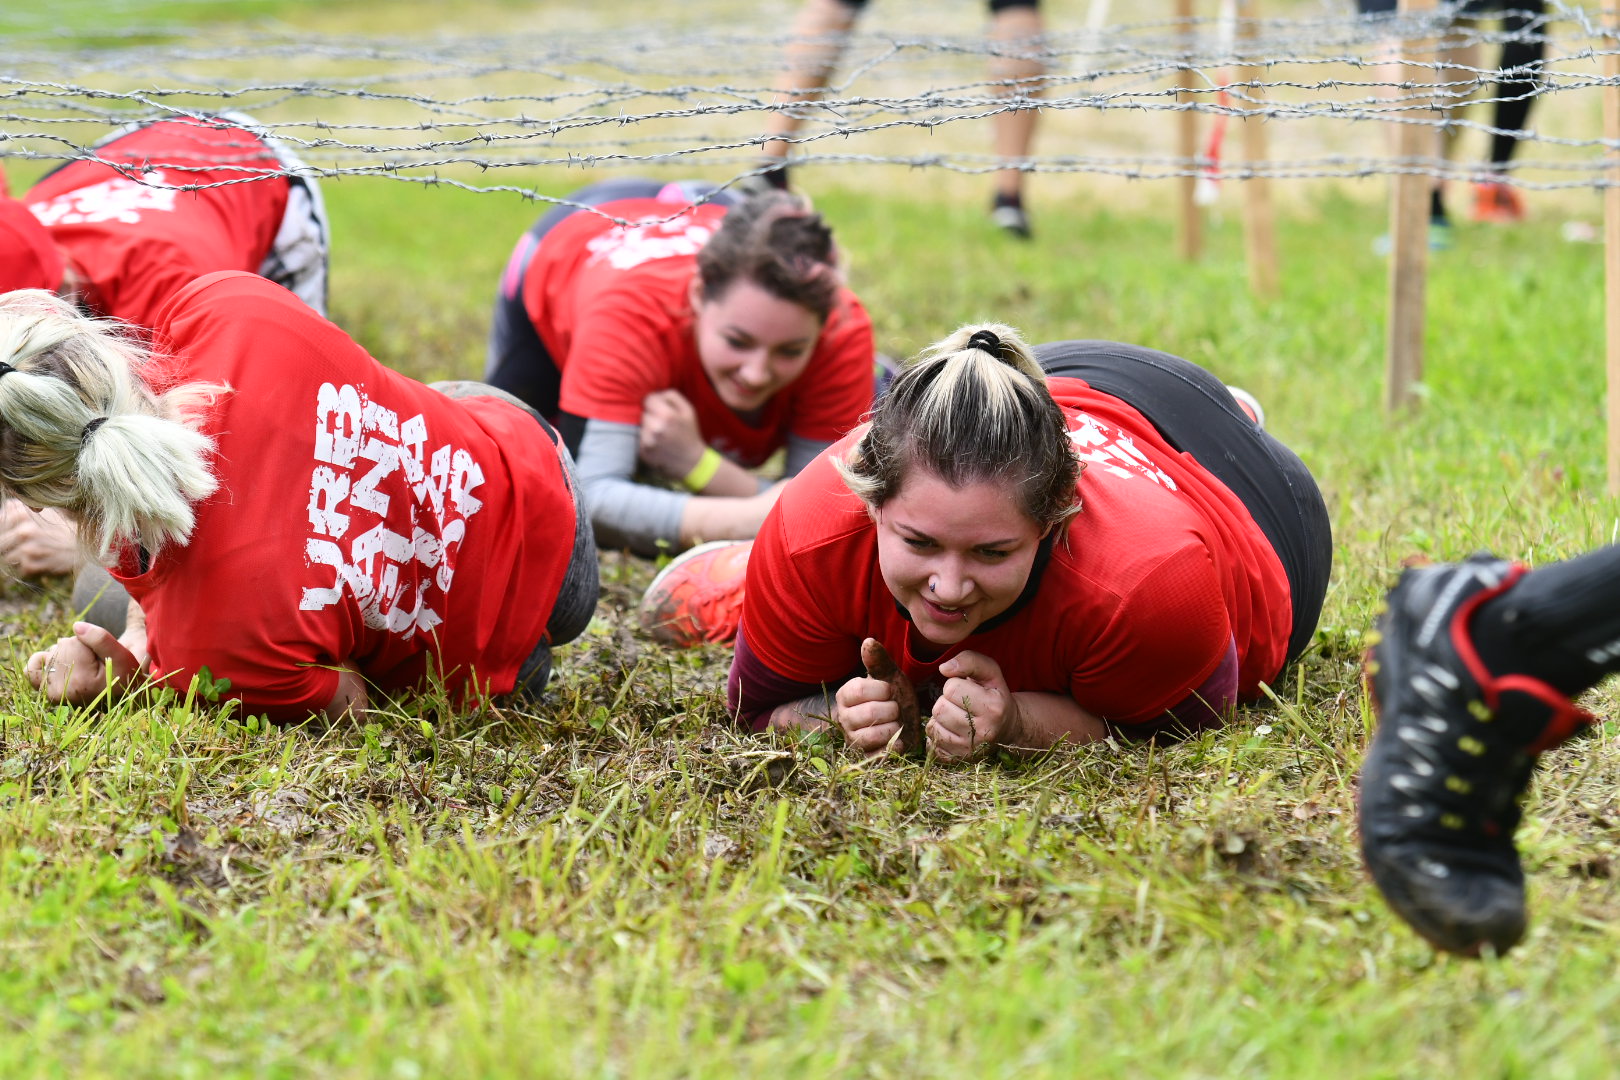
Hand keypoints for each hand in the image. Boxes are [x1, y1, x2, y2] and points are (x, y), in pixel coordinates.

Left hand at [0, 502, 77, 576]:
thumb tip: (3, 509)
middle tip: (28, 546)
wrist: (89, 545)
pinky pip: (21, 569)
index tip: (15, 534)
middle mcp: (23, 530)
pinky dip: (31, 568)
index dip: (5, 531)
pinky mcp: (33, 565)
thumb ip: (20, 509)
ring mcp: (28, 549)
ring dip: (20, 558)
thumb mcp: (45, 510)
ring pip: (8, 558)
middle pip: (0, 543)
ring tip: (38, 553)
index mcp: (22, 514)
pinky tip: (45, 560)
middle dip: (10, 546)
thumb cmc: (65, 527)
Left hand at [25, 621, 141, 703]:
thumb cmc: (124, 674)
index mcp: (80, 682)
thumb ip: (101, 639)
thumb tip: (75, 626)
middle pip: (61, 647)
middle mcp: (61, 691)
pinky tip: (58, 664)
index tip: (103, 659)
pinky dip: (41, 662)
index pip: (74, 642)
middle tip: (95, 665)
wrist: (123, 695)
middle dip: (78, 649)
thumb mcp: (121, 655)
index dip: (90, 643)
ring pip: (50, 654)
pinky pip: (31, 670)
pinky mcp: (46, 692)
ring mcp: (51, 693)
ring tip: (83, 669)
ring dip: (65, 655)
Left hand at [638, 389, 705, 479]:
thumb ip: (671, 396)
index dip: (655, 403)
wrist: (691, 461)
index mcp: (667, 415)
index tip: (662, 410)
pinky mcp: (643, 452)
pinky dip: (645, 439)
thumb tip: (655, 394)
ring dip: (647, 428)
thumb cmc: (689, 432)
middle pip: (643, 413)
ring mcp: (648, 441)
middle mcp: (655, 428)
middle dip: (652, 416)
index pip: (648, 399)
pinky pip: (638, 438)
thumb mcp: (688, 410)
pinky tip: (657, 443)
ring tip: (659, 434)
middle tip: (663, 424)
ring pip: (640, 425)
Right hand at [832, 637, 920, 754]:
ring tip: (898, 723)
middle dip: (892, 710)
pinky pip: (877, 755)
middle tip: (896, 708)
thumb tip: (868, 641)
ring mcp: (853, 739)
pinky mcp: (865, 757)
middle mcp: (844, 718)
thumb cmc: (894, 696)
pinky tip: (900, 740)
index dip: (883, 690)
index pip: (860, 690)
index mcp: (846, 695)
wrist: (905, 721)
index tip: (891, 690)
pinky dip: (893, 747)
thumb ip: (878, 661)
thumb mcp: (890, 676)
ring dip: (894, 728)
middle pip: (869, 713)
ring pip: (872, 735)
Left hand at [928, 650, 1017, 762]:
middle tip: (961, 705)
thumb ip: (969, 660)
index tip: (968, 690)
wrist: (1006, 729)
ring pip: (933, 727)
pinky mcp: (958, 761)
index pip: (951, 688)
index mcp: (992, 707)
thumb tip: (943, 668)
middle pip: (940, 709)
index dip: (955, 685)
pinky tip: (952, 731)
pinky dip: (937, 735)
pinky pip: (930, 744)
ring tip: (957, 717)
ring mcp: (970, 750)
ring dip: (940, 719)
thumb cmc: (994, 695)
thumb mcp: (990, 672)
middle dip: (945, 702)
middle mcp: (983, 732)